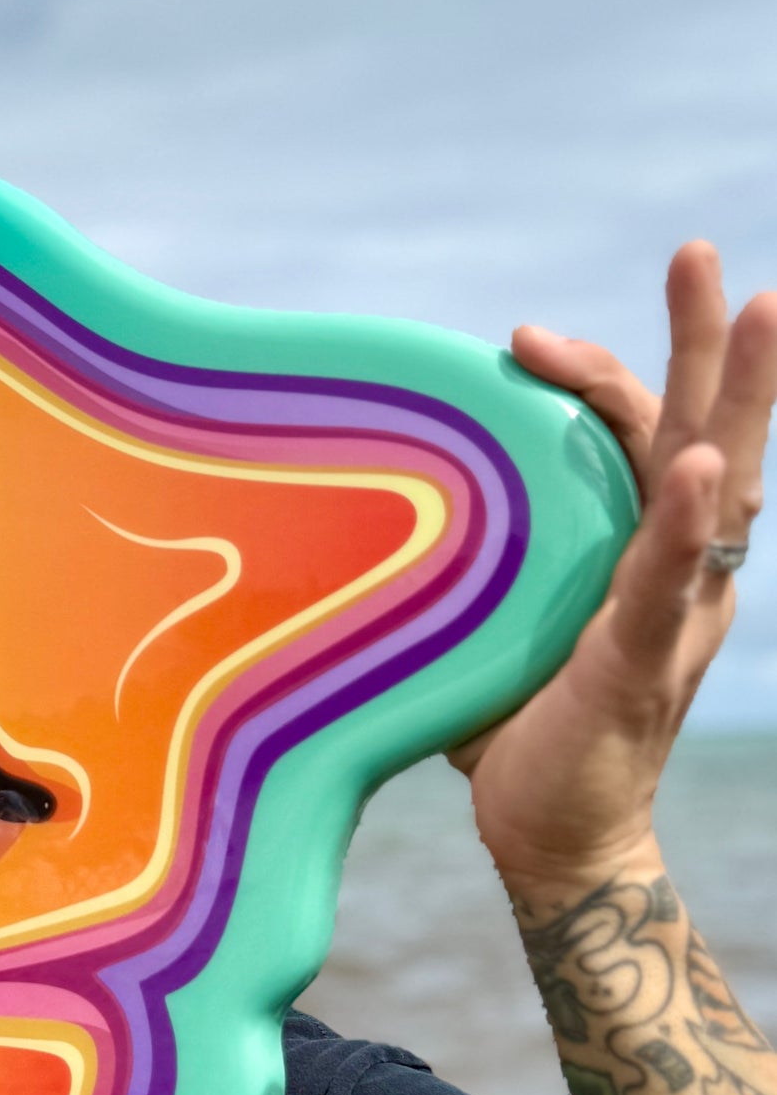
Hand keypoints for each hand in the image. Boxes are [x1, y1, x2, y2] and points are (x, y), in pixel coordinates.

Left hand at [453, 243, 776, 895]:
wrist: (550, 841)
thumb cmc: (513, 730)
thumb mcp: (485, 620)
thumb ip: (461, 560)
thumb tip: (358, 504)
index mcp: (640, 552)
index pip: (637, 439)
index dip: (597, 377)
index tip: (525, 336)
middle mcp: (676, 569)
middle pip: (704, 431)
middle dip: (706, 341)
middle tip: (700, 253)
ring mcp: (672, 610)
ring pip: (722, 484)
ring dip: (738, 395)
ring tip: (760, 308)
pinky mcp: (645, 662)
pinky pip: (669, 582)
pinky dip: (688, 523)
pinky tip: (703, 470)